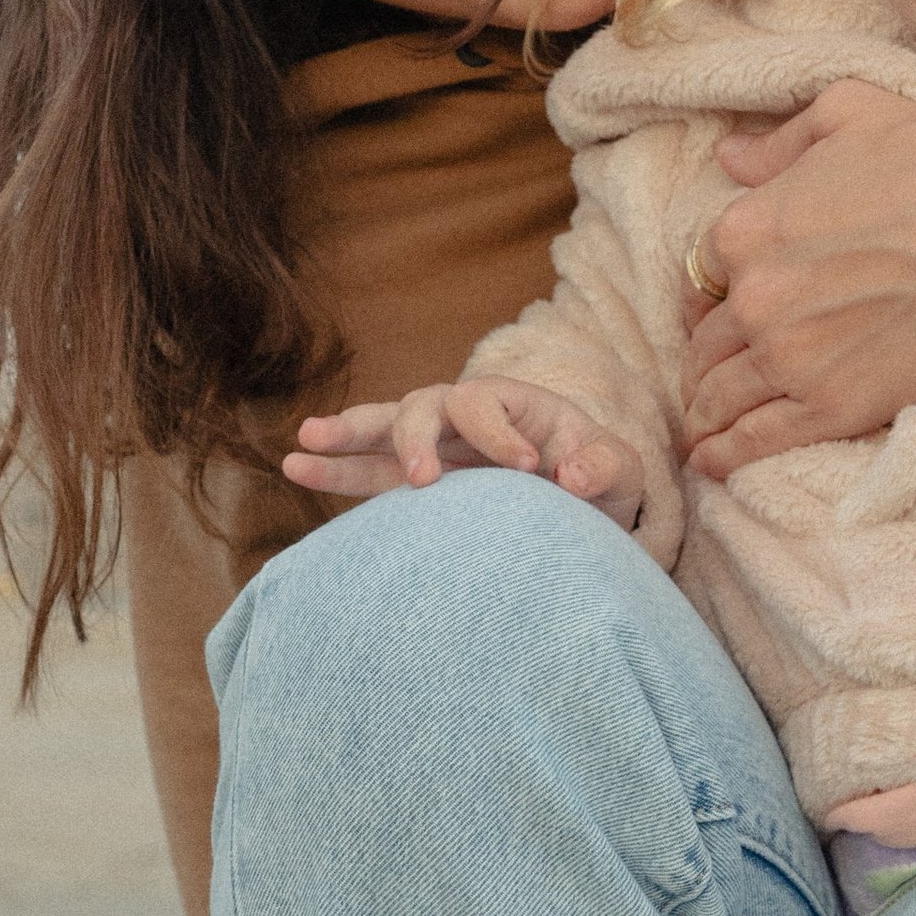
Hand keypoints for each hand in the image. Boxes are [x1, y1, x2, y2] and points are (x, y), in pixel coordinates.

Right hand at [284, 379, 645, 526]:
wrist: (585, 511)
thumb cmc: (599, 482)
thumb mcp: (619, 473)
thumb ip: (606, 467)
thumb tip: (575, 475)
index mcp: (515, 404)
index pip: (488, 404)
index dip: (501, 436)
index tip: (529, 473)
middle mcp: (467, 417)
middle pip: (427, 406)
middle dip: (417, 437)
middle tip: (423, 479)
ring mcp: (437, 447)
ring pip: (385, 429)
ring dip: (348, 435)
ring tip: (306, 440)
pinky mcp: (417, 481)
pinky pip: (369, 472)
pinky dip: (335, 470)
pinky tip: (296, 467)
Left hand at [680, 83, 915, 478]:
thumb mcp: (848, 113)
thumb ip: (779, 143)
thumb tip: (729, 159)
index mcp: (749, 227)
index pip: (704, 272)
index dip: (714, 290)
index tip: (724, 305)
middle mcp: (756, 298)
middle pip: (706, 340)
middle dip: (705, 355)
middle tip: (713, 370)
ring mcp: (790, 359)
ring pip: (719, 396)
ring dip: (705, 411)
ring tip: (705, 424)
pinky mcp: (833, 407)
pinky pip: (755, 442)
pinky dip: (725, 455)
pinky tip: (712, 461)